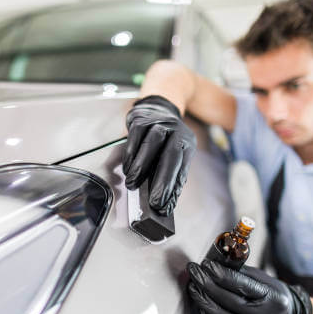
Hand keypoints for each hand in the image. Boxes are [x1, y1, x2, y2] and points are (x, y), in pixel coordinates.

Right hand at [123, 95, 195, 215]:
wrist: (157, 107)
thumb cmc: (164, 138)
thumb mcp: (173, 154)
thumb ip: (171, 175)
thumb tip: (167, 202)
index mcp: (186, 143)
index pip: (181, 168)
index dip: (173, 189)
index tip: (164, 206)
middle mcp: (176, 131)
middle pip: (170, 156)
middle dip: (162, 181)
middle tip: (153, 201)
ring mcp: (159, 123)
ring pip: (151, 145)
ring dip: (140, 167)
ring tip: (132, 184)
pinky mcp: (141, 119)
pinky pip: (135, 137)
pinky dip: (130, 154)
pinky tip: (126, 167)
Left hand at [187, 260, 312, 313]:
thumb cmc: (269, 293)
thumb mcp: (261, 278)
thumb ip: (239, 271)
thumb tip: (214, 263)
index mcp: (272, 297)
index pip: (243, 285)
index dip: (222, 274)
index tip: (206, 265)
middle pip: (231, 301)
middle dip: (208, 285)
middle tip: (195, 273)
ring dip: (205, 302)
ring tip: (194, 288)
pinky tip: (201, 309)